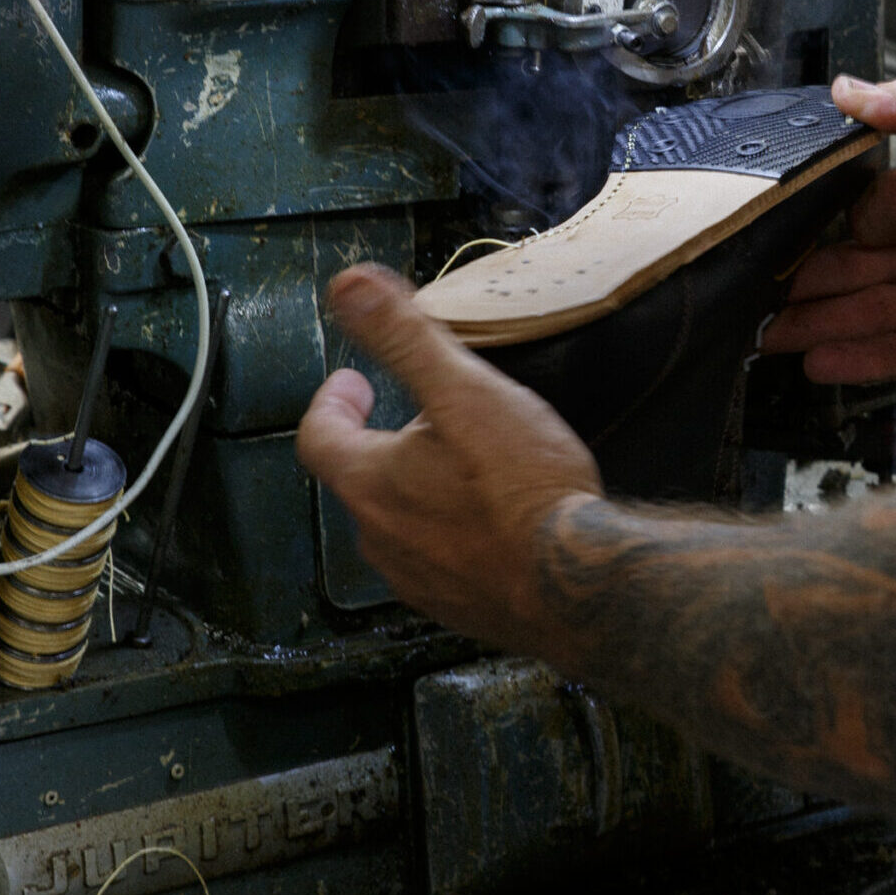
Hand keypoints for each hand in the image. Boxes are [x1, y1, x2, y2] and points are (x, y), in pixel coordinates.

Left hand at [297, 266, 602, 647]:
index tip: (355, 383)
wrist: (577, 584)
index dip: (332, 403)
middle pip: (359, 481)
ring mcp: (418, 581)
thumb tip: (350, 286)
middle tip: (415, 419)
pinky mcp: (458, 608)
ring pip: (400, 524)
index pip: (318, 436)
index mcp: (369, 482)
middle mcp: (380, 538)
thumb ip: (403, 338)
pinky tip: (494, 522)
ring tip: (460, 468)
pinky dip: (453, 535)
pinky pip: (440, 563)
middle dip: (381, 445)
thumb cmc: (522, 488)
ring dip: (417, 493)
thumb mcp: (464, 391)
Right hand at [763, 75, 895, 382]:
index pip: (867, 215)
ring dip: (818, 325)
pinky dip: (859, 359)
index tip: (852, 213)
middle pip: (853, 268)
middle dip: (807, 284)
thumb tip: (846, 90)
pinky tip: (817, 363)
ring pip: (866, 312)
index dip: (859, 217)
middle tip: (765, 295)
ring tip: (772, 335)